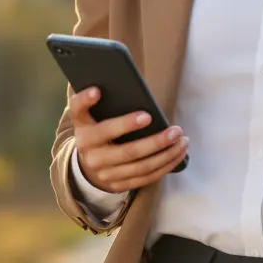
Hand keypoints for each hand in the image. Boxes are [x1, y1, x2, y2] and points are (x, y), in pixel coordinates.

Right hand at [69, 87, 188, 193]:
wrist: (87, 164)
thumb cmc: (98, 130)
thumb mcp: (92, 116)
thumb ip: (99, 100)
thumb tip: (114, 78)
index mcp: (84, 130)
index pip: (79, 112)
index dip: (86, 101)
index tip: (98, 90)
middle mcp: (91, 154)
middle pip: (126, 151)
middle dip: (154, 141)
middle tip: (175, 130)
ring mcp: (104, 173)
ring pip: (141, 166)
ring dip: (166, 154)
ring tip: (182, 140)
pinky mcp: (118, 184)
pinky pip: (146, 177)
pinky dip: (165, 165)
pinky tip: (178, 153)